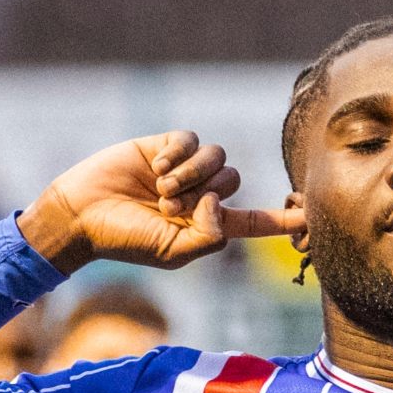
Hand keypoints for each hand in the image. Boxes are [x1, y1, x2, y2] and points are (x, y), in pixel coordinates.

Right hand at [18, 132, 304, 273]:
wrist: (81, 214)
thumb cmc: (124, 240)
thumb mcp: (171, 252)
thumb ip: (207, 238)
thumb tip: (220, 206)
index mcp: (208, 226)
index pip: (254, 221)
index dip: (283, 219)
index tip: (311, 216)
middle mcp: (201, 196)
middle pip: (232, 180)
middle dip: (203, 191)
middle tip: (169, 205)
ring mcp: (184, 170)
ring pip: (216, 158)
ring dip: (190, 173)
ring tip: (160, 188)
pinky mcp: (165, 146)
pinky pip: (190, 139)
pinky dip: (176, 154)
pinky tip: (153, 168)